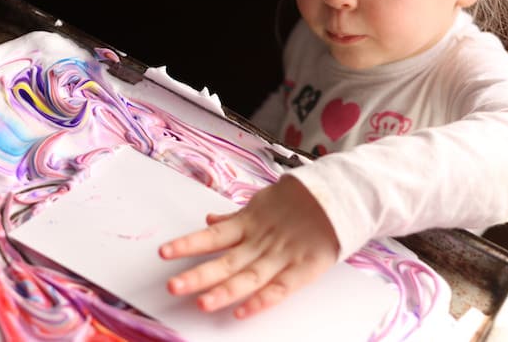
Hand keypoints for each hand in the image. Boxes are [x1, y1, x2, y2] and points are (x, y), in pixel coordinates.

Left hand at [158, 175, 339, 318]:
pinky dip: (263, 300)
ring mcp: (283, 255)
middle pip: (226, 261)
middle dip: (199, 274)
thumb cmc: (300, 200)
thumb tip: (210, 220)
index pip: (214, 235)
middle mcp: (262, 241)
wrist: (341, 195)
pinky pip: (281, 288)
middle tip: (173, 286)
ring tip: (199, 302)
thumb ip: (237, 217)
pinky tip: (242, 312)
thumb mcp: (264, 202)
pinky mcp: (305, 267)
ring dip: (224, 290)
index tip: (165, 252)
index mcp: (251, 222)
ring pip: (249, 276)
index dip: (190, 243)